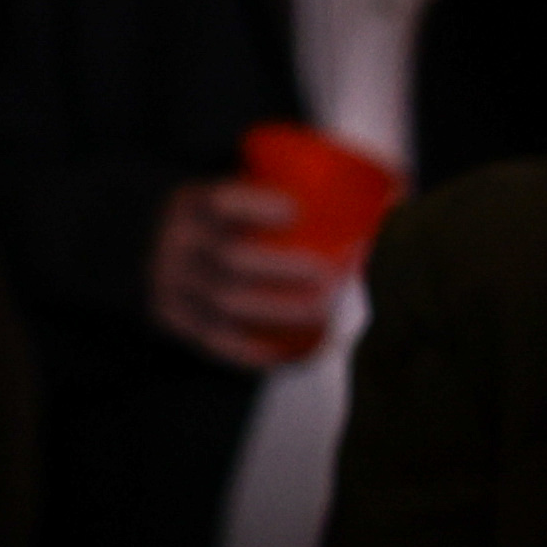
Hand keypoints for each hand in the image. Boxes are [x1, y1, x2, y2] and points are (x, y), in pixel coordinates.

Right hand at [147, 174, 351, 374]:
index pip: (218, 202)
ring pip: (226, 306)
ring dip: (279, 311)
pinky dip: (257, 351)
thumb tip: (390, 197)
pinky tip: (295, 355)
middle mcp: (172, 243)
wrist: (156, 250)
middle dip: (283, 268)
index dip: (253, 206)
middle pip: (231, 258)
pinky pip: (215, 341)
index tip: (296, 211)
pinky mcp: (171, 319)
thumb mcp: (230, 194)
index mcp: (190, 203)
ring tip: (324, 312)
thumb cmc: (223, 220)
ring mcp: (167, 285)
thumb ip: (287, 191)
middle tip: (329, 274)